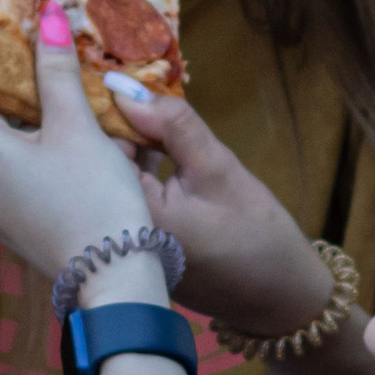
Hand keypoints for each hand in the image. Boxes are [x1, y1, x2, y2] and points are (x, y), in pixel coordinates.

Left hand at [0, 3, 148, 281]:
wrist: (113, 277)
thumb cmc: (94, 198)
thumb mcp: (77, 126)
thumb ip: (55, 71)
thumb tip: (47, 16)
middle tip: (6, 39)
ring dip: (5, 111)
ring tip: (33, 77)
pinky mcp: (2, 221)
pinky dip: (15, 142)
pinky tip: (45, 126)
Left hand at [100, 81, 335, 339]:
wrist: (280, 300)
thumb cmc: (256, 236)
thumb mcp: (218, 169)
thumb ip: (172, 126)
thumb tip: (124, 86)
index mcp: (125, 217)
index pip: (94, 150)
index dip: (102, 109)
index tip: (110, 74)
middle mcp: (111, 236)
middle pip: (95, 166)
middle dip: (111, 125)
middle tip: (125, 81)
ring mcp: (121, 247)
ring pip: (110, 180)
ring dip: (125, 147)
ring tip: (142, 106)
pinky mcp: (134, 250)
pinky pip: (124, 198)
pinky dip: (137, 172)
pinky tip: (154, 146)